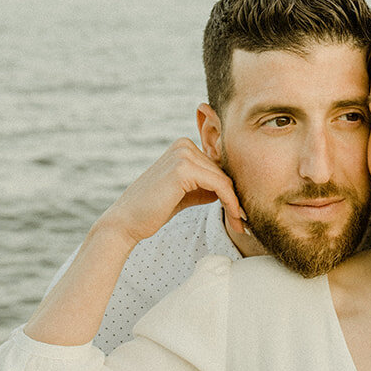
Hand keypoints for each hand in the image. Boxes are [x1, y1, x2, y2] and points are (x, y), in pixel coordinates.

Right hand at [100, 137, 248, 245]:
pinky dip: (231, 203)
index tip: (241, 213)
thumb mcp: (186, 192)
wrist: (127, 221)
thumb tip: (233, 189)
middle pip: (223, 172)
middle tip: (243, 223)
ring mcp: (183, 154)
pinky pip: (220, 185)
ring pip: (224, 179)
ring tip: (240, 226)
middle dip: (236, 199)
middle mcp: (184, 144)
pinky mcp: (183, 169)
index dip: (231, 190)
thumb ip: (206, 185)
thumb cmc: (155, 209)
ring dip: (236, 205)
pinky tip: (235, 219)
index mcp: (184, 146)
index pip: (218, 167)